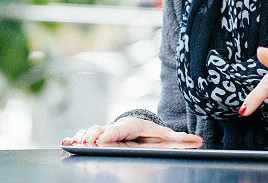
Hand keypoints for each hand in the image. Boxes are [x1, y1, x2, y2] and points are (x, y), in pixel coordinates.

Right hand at [61, 117, 202, 145]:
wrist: (137, 127)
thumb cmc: (150, 132)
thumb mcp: (164, 135)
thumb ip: (180, 139)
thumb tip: (199, 140)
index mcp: (132, 126)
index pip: (121, 128)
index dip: (111, 133)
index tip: (103, 139)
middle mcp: (116, 127)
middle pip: (103, 130)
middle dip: (93, 135)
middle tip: (87, 142)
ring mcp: (105, 131)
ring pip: (91, 132)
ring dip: (81, 137)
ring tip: (74, 143)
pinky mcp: (97, 137)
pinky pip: (84, 137)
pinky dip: (75, 139)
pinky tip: (68, 143)